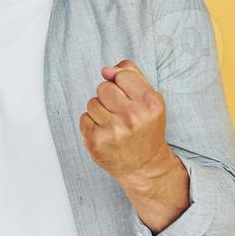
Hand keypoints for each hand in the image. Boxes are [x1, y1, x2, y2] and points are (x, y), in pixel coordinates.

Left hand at [79, 59, 176, 185]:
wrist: (145, 165)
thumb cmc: (146, 127)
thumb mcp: (149, 99)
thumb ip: (131, 75)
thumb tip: (106, 70)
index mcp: (150, 102)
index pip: (122, 75)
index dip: (121, 83)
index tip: (128, 96)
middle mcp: (133, 117)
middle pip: (103, 87)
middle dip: (108, 96)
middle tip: (119, 112)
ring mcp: (113, 130)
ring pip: (92, 102)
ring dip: (99, 110)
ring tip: (113, 123)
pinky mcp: (96, 141)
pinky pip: (84, 118)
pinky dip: (92, 124)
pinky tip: (106, 133)